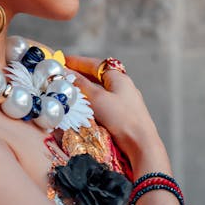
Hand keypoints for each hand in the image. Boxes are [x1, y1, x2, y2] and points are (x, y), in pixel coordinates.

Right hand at [65, 56, 169, 171]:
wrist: (140, 144)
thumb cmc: (121, 118)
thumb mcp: (97, 98)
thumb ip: (81, 84)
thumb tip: (66, 73)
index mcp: (119, 78)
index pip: (95, 64)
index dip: (78, 61)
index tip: (63, 60)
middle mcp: (123, 87)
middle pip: (99, 76)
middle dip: (81, 74)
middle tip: (64, 75)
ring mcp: (125, 101)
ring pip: (101, 90)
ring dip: (86, 89)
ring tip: (71, 90)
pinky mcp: (123, 115)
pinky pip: (104, 103)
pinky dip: (92, 101)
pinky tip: (85, 107)